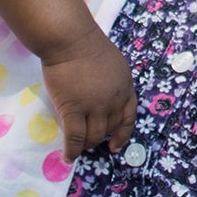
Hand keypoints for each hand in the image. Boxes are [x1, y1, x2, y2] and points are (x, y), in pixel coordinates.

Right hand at [40, 31, 137, 160]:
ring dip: (86, 145)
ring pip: (93, 136)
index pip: (128, 117)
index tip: (116, 145)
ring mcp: (94, 105)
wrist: (70, 40)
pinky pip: (75, 137)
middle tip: (88, 141)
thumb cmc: (87, 45)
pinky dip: (72, 150)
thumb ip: (113, 83)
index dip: (122, 134)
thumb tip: (105, 98)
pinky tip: (68, 157)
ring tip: (78, 147)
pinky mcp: (74, 109)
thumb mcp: (113, 64)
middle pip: (109, 128)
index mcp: (125, 87)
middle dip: (100, 138)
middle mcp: (113, 100)